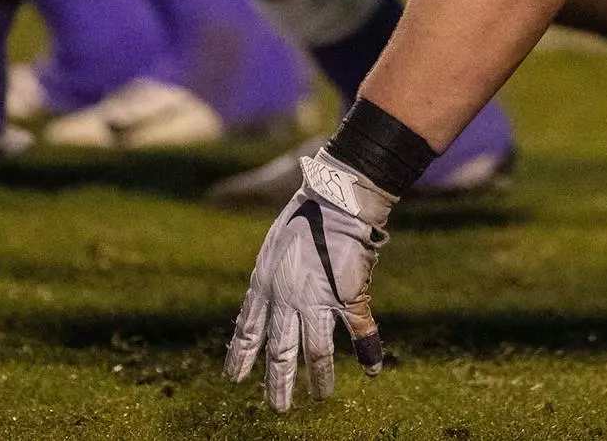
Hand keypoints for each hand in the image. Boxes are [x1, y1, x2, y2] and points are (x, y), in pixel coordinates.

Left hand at [226, 149, 391, 410]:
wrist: (335, 199)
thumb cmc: (304, 215)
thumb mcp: (273, 249)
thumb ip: (271, 277)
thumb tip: (266, 293)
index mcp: (264, 285)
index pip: (247, 330)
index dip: (240, 356)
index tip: (233, 379)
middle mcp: (287, 299)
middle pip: (281, 351)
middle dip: (278, 382)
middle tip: (278, 407)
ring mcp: (318, 299)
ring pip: (317, 350)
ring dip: (321, 375)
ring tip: (321, 395)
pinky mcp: (348, 294)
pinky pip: (360, 329)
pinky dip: (369, 350)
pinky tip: (372, 368)